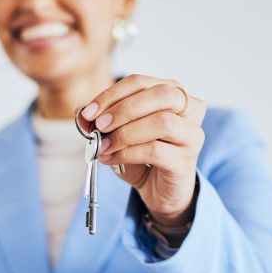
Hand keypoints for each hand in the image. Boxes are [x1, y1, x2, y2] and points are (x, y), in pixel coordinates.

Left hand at [78, 74, 204, 226]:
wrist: (160, 190)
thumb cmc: (143, 156)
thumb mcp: (118, 133)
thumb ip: (101, 119)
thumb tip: (80, 111)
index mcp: (172, 92)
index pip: (140, 82)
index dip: (111, 94)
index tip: (88, 112)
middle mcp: (189, 109)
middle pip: (159, 95)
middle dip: (124, 109)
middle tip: (99, 125)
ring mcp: (191, 134)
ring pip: (162, 122)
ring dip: (126, 133)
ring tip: (104, 145)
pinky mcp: (186, 160)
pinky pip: (156, 150)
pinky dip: (128, 153)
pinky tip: (111, 159)